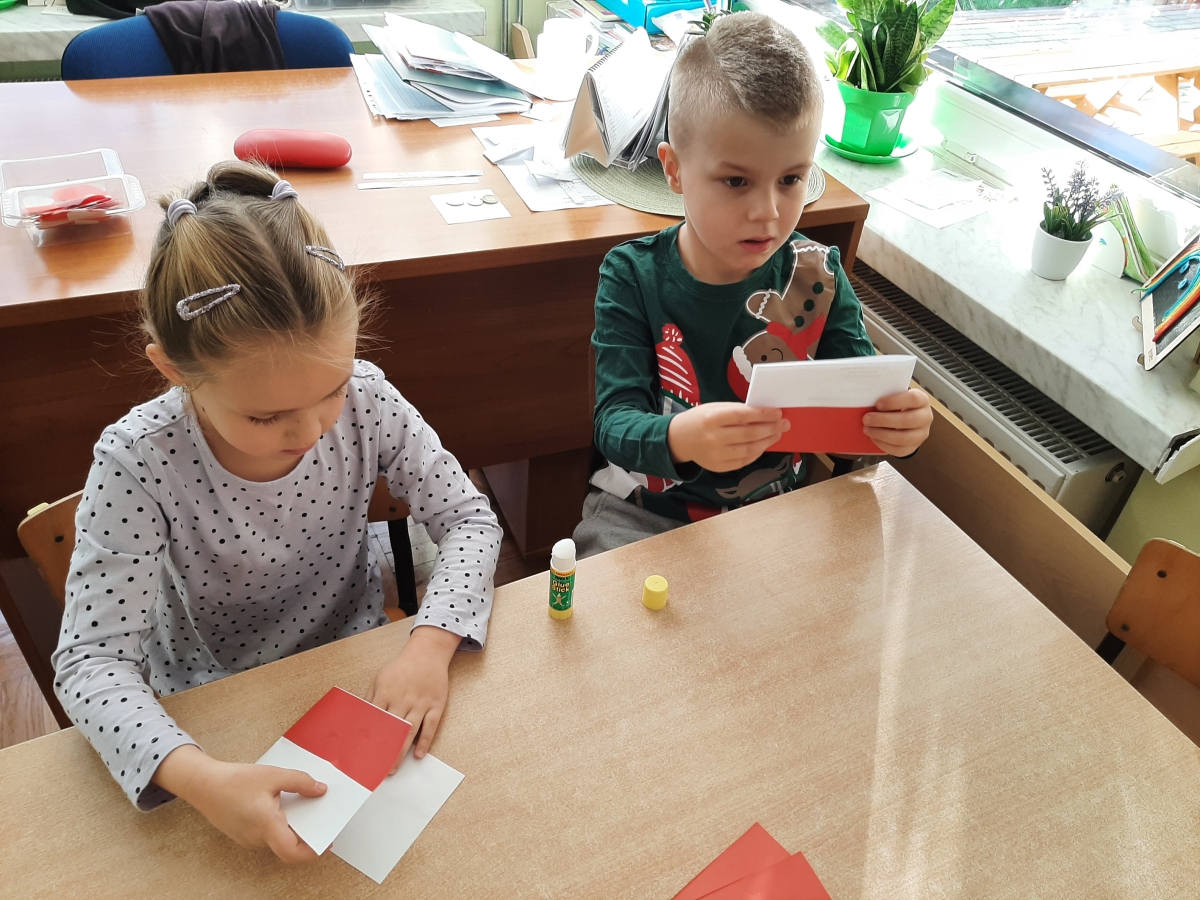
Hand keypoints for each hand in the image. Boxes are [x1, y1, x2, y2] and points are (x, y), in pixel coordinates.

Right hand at [152, 744, 325, 862]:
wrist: (202, 784)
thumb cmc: (233, 780)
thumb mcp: (273, 775)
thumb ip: (301, 782)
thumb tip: (320, 790)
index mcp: (266, 824)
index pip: (292, 852)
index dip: (312, 851)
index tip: (326, 840)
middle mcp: (257, 837)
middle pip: (288, 844)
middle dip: (306, 832)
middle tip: (320, 815)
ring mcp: (248, 839)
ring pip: (277, 838)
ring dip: (292, 825)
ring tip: (302, 804)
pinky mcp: (243, 835)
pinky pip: (267, 834)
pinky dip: (279, 823)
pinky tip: (281, 805)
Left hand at [367, 625, 461, 764]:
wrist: (427, 653)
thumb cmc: (402, 667)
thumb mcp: (380, 678)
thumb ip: (370, 698)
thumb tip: (358, 716)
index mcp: (386, 693)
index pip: (374, 720)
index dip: (368, 738)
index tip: (362, 753)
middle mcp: (403, 700)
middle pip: (392, 730)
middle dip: (384, 750)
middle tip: (378, 768)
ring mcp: (421, 703)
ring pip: (410, 731)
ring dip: (402, 751)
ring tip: (394, 767)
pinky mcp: (436, 705)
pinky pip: (430, 726)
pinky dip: (425, 742)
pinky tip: (419, 754)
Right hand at [667, 402, 789, 472]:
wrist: (679, 439)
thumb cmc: (700, 419)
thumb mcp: (714, 408)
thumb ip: (737, 411)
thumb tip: (764, 414)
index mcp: (711, 418)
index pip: (743, 416)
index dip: (763, 414)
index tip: (778, 412)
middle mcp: (713, 438)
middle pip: (749, 434)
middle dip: (770, 428)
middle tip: (784, 424)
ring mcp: (716, 455)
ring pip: (749, 449)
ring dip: (767, 441)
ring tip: (777, 434)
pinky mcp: (719, 467)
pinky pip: (743, 461)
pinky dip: (756, 453)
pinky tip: (764, 445)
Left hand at [863, 388, 932, 456]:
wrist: (904, 418)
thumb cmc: (896, 404)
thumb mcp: (894, 396)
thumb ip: (885, 395)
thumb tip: (868, 401)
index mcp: (922, 400)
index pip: (913, 399)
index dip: (894, 401)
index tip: (878, 404)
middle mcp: (926, 417)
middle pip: (908, 420)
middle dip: (884, 420)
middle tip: (867, 419)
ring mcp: (922, 434)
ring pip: (904, 438)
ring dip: (882, 434)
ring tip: (868, 429)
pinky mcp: (914, 447)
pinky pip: (900, 450)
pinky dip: (884, 445)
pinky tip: (873, 438)